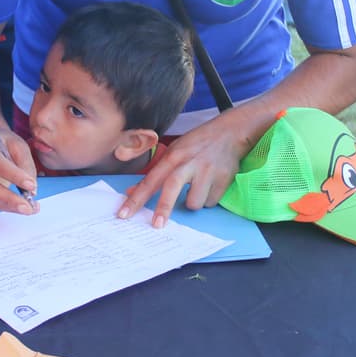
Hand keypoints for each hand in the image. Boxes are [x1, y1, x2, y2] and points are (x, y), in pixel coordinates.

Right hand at [0, 132, 37, 214]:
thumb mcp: (19, 146)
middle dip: (9, 199)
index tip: (30, 186)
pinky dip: (4, 206)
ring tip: (28, 209)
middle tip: (27, 207)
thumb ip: (26, 165)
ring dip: (8, 206)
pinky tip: (17, 206)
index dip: (13, 176)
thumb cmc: (3, 143)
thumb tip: (31, 189)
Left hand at [117, 118, 248, 228]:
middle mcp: (188, 162)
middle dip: (163, 208)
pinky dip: (208, 199)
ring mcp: (207, 170)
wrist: (230, 131)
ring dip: (193, 202)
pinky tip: (211, 185)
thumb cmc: (197, 143)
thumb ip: (155, 172)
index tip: (124, 214)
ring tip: (197, 190)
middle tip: (157, 225)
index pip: (150, 180)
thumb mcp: (174, 151)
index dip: (136, 199)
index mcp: (173, 156)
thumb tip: (132, 192)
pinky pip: (211, 202)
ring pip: (195, 202)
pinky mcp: (224, 178)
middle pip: (172, 187)